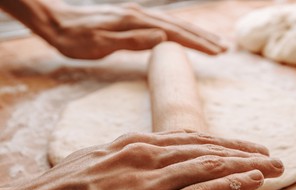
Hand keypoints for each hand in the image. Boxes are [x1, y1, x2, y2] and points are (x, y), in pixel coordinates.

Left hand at [0, 0, 225, 58]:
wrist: (55, 21)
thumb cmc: (74, 38)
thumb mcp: (99, 44)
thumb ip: (131, 40)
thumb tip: (162, 38)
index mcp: (135, 22)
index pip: (175, 34)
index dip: (197, 43)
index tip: (216, 52)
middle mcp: (139, 15)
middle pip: (179, 26)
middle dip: (203, 38)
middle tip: (224, 48)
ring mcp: (136, 14)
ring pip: (172, 24)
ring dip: (194, 34)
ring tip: (211, 43)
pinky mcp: (131, 18)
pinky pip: (161, 24)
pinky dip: (178, 31)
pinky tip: (182, 35)